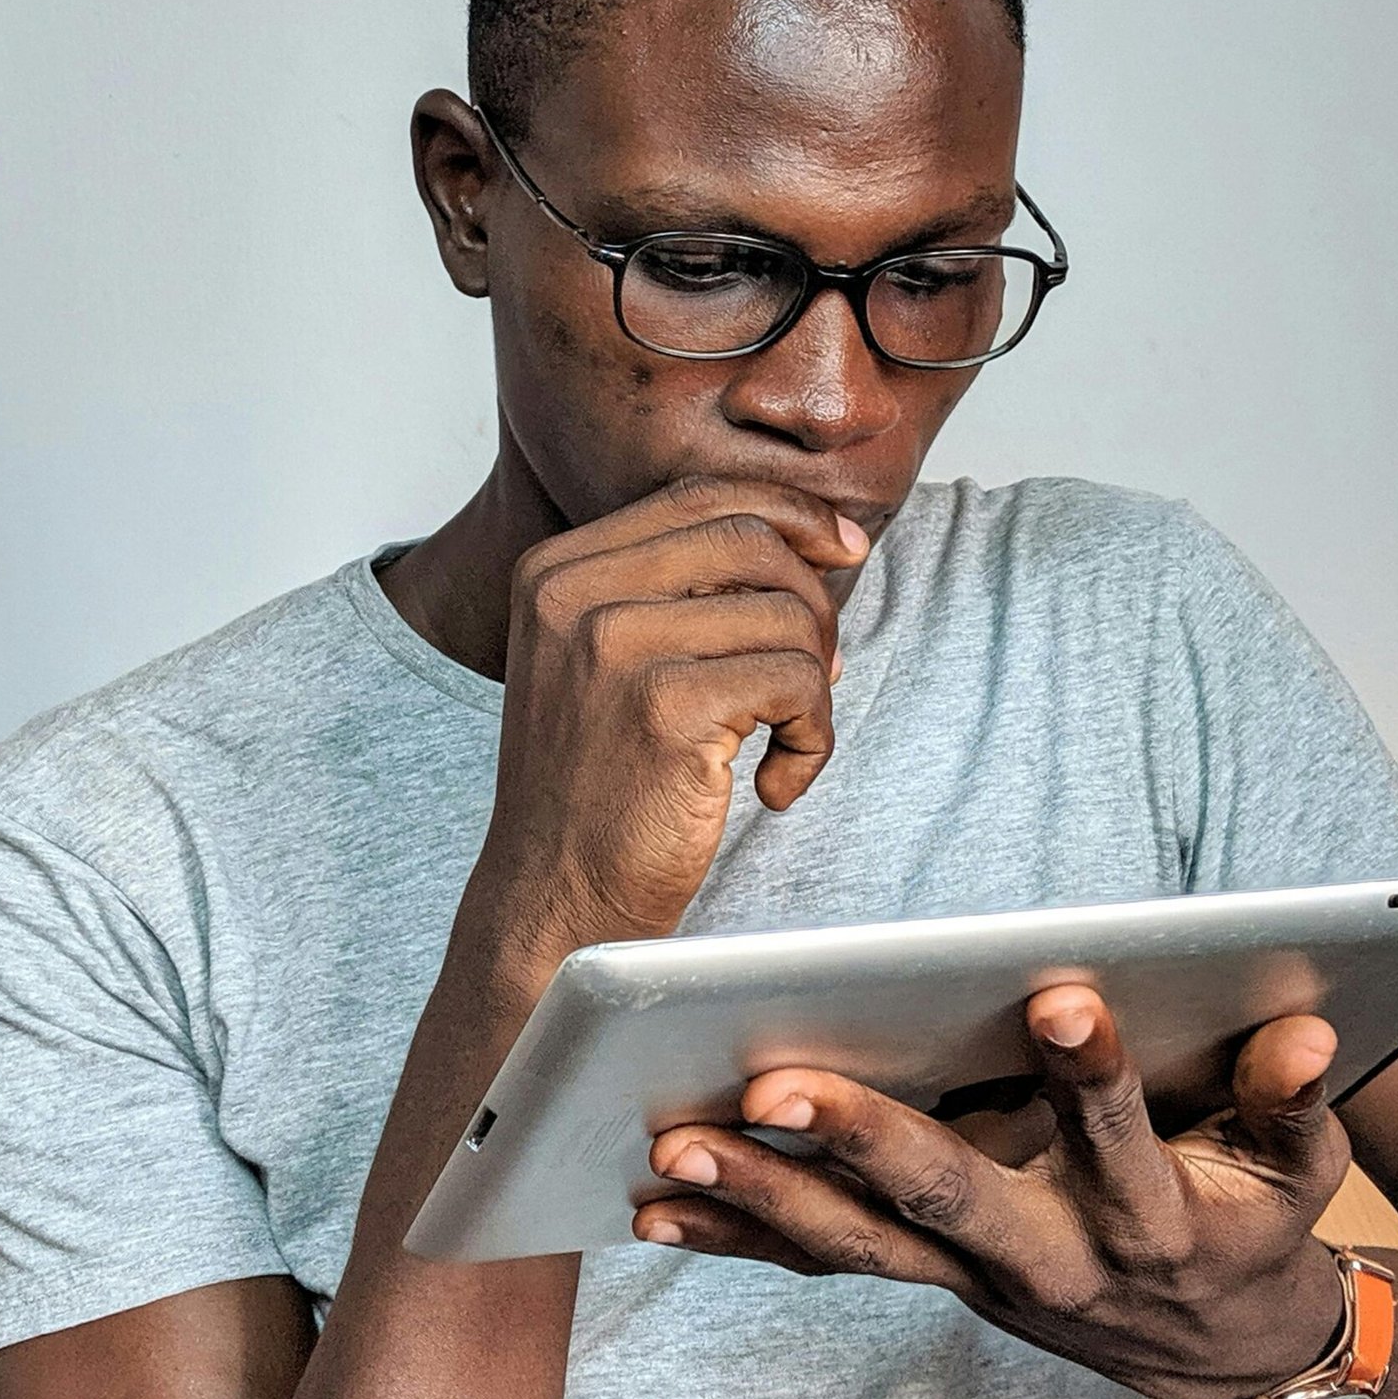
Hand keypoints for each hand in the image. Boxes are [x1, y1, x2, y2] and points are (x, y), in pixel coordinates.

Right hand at [473, 474, 869, 970]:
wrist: (552, 902)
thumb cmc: (601, 786)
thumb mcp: (611, 659)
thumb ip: (681, 587)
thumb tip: (818, 537)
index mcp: (557, 568)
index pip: (702, 496)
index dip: (791, 512)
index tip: (845, 551)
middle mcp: (574, 592)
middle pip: (751, 539)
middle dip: (814, 602)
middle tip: (818, 673)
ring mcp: (613, 646)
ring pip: (785, 614)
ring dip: (813, 686)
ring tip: (784, 741)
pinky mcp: (663, 707)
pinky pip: (796, 683)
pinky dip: (812, 739)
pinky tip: (776, 785)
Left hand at [635, 986, 1351, 1398]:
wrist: (1221, 1348)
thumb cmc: (1251, 1227)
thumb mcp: (1296, 1174)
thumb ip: (1291, 1102)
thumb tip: (1301, 1031)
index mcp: (1145, 1214)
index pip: (1117, 1135)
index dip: (1096, 1074)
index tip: (1062, 998)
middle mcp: (1046, 1253)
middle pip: (946, 1196)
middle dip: (859, 1142)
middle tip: (774, 1089)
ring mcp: (975, 1276)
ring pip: (857, 1242)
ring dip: (761, 1196)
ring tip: (672, 1146)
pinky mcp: (930, 1277)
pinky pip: (823, 1265)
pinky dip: (739, 1236)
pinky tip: (658, 1206)